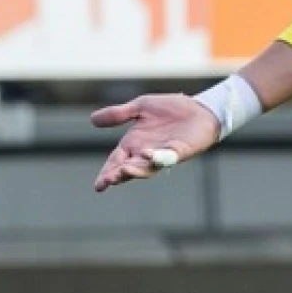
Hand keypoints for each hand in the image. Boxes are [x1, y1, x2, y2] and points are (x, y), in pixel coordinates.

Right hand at [91, 94, 221, 191]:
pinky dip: (157, 157)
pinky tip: (147, 154)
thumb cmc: (170, 109)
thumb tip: (92, 119)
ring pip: (146, 168)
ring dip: (135, 170)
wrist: (199, 107)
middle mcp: (146, 153)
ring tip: (122, 170)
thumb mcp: (140, 107)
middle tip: (107, 181)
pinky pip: (166, 157)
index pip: (116, 161)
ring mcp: (163, 154)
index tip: (99, 186)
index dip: (107, 173)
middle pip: (128, 169)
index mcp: (133, 144)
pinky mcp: (179, 150)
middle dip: (117, 176)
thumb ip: (118, 114)